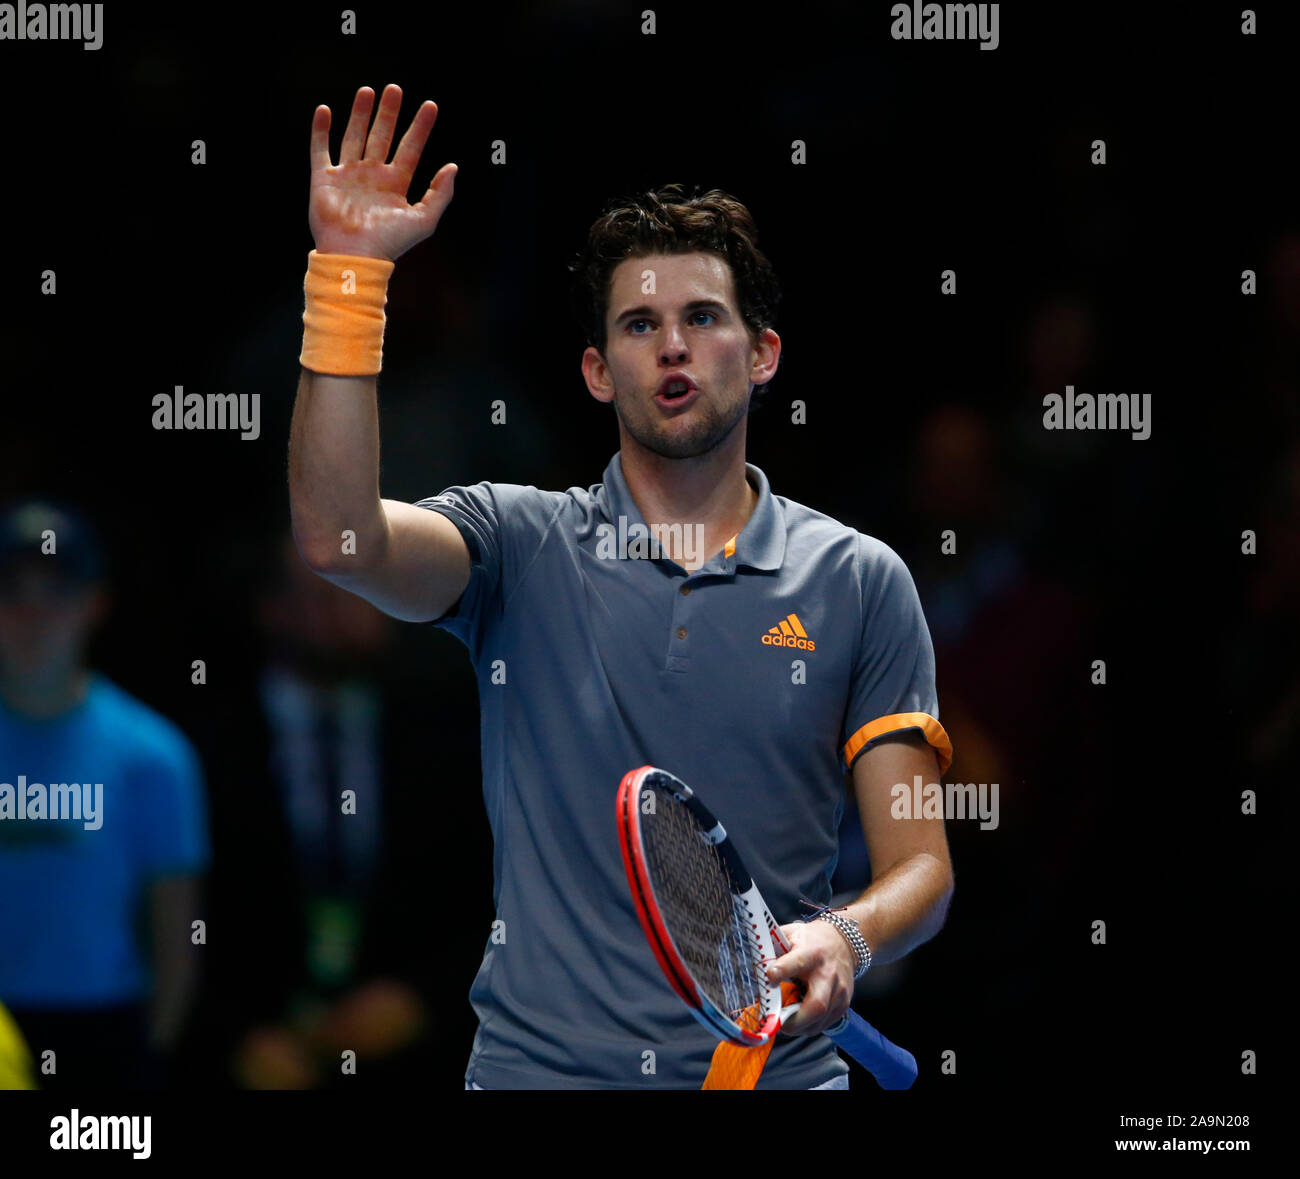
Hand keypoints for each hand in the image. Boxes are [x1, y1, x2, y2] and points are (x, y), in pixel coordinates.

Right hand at [308, 83, 456, 260]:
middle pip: (382, 136)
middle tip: (395, 89)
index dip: (420, 128)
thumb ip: (440, 194)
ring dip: (360, 114)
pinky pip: (320, 150)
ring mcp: (347, 176)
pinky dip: (321, 130)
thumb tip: (453, 167)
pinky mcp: (324, 179)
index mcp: (395, 185)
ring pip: (354, 137)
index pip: (410, 148)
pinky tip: (325, 110)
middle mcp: (372, 177)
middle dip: (389, 113)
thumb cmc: (390, 243)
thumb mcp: (423, 220)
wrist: (355, 256)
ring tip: (368, 91)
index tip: (430, 106)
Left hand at [765, 918, 855, 1036]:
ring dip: (800, 1027)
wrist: (843, 942)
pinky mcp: (843, 1003)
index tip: (769, 977)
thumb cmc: (811, 940)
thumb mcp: (791, 935)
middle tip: (778, 1023)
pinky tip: (801, 1020)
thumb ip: (773, 948)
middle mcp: (828, 974)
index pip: (797, 962)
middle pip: (817, 1004)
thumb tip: (753, 964)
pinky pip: (825, 1024)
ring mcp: (839, 991)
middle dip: (795, 1020)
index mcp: (812, 953)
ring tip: (786, 1023)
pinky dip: (810, 1026)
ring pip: (821, 1019)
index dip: (782, 970)